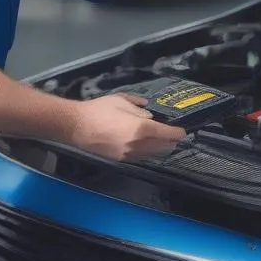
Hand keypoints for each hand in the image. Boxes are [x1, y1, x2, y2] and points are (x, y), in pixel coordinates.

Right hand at [69, 94, 186, 160]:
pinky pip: (140, 157)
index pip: (166, 134)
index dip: (177, 133)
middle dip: (171, 142)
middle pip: (162, 147)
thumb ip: (138, 107)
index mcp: (140, 128)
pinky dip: (148, 152)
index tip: (183, 131)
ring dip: (160, 148)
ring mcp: (128, 154)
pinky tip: (147, 145)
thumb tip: (149, 113)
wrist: (77, 126)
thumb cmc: (99, 109)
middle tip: (175, 135)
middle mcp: (137, 144)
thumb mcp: (121, 100)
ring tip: (164, 141)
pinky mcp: (120, 159)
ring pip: (152, 154)